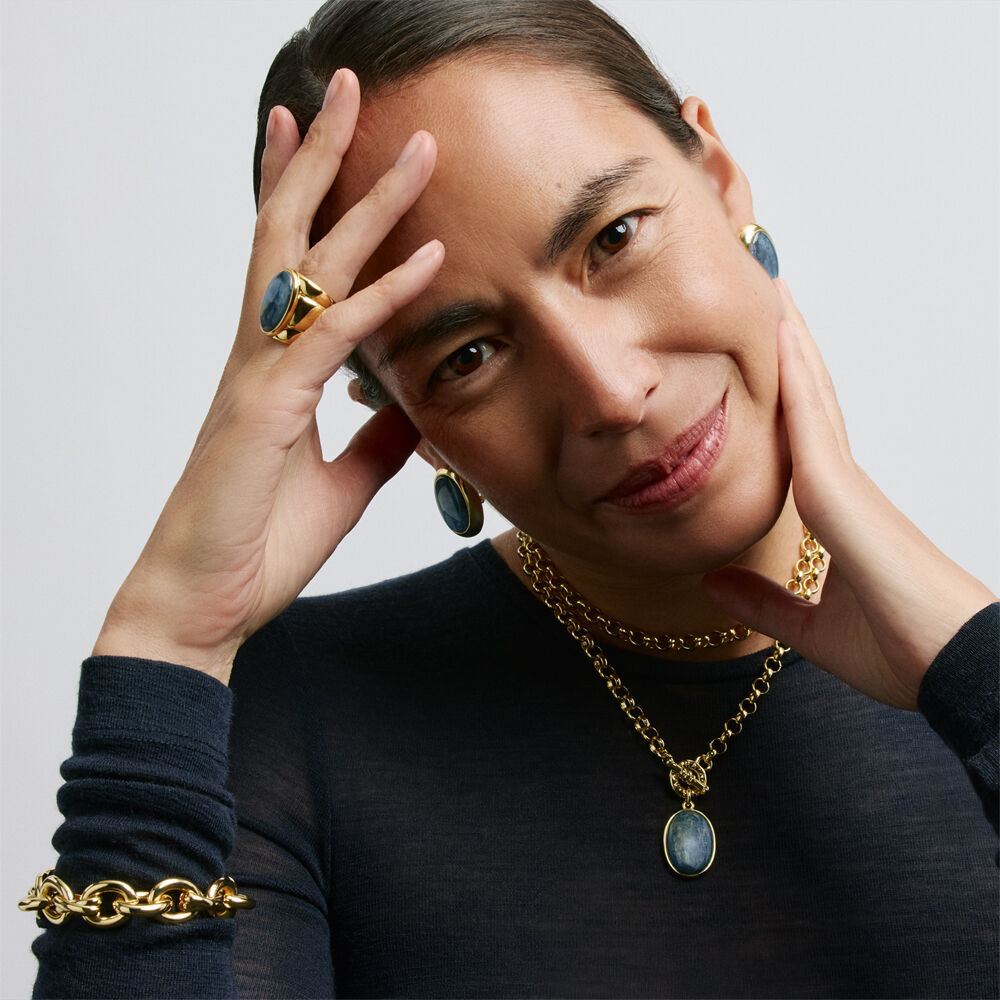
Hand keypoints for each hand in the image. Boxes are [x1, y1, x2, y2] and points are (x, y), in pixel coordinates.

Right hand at [94, 70, 442, 683]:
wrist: (203, 607)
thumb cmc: (256, 543)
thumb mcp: (341, 485)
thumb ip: (374, 440)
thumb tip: (411, 407)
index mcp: (271, 370)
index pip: (289, 263)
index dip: (304, 195)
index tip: (324, 136)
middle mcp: (259, 357)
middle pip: (290, 235)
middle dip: (323, 159)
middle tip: (348, 87)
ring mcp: (259, 378)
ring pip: (306, 265)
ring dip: (357, 198)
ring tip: (400, 137)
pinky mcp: (267, 412)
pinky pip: (333, 339)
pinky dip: (383, 296)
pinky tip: (425, 256)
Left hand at [703, 280, 996, 709]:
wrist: (955, 672)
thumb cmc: (902, 652)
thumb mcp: (809, 628)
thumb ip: (764, 603)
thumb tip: (713, 587)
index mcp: (837, 513)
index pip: (804, 436)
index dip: (788, 390)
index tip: (765, 350)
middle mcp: (843, 488)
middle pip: (811, 401)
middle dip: (791, 349)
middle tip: (769, 295)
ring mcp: (847, 487)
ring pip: (813, 398)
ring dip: (792, 344)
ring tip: (772, 290)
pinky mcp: (846, 497)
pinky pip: (812, 427)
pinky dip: (794, 379)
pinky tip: (779, 337)